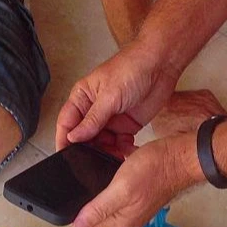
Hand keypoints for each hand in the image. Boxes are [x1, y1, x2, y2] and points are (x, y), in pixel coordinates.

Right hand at [55, 41, 179, 153]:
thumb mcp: (109, 95)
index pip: (67, 122)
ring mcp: (111, 119)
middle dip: (87, 150)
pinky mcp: (127, 125)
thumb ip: (92, 119)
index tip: (65, 157)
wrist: (161, 64)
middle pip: (84, 137)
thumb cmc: (132, 67)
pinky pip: (120, 144)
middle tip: (93, 162)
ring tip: (113, 157)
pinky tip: (128, 150)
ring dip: (107, 152)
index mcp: (83, 97)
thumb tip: (73, 137)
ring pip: (102, 143)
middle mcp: (94, 109)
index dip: (64, 140)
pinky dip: (123, 150)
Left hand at [72, 132, 202, 226]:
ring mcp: (135, 204)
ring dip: (99, 181)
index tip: (71, 185)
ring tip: (92, 163)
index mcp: (122, 222)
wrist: (181, 156)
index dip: (77, 206)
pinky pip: (118, 185)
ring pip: (107, 194)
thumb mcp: (121, 189)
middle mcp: (128, 217)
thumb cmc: (152, 170)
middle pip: (97, 208)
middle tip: (80, 170)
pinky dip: (113, 175)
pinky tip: (110, 161)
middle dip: (88, 191)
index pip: (89, 222)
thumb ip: (99, 209)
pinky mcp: (140, 190)